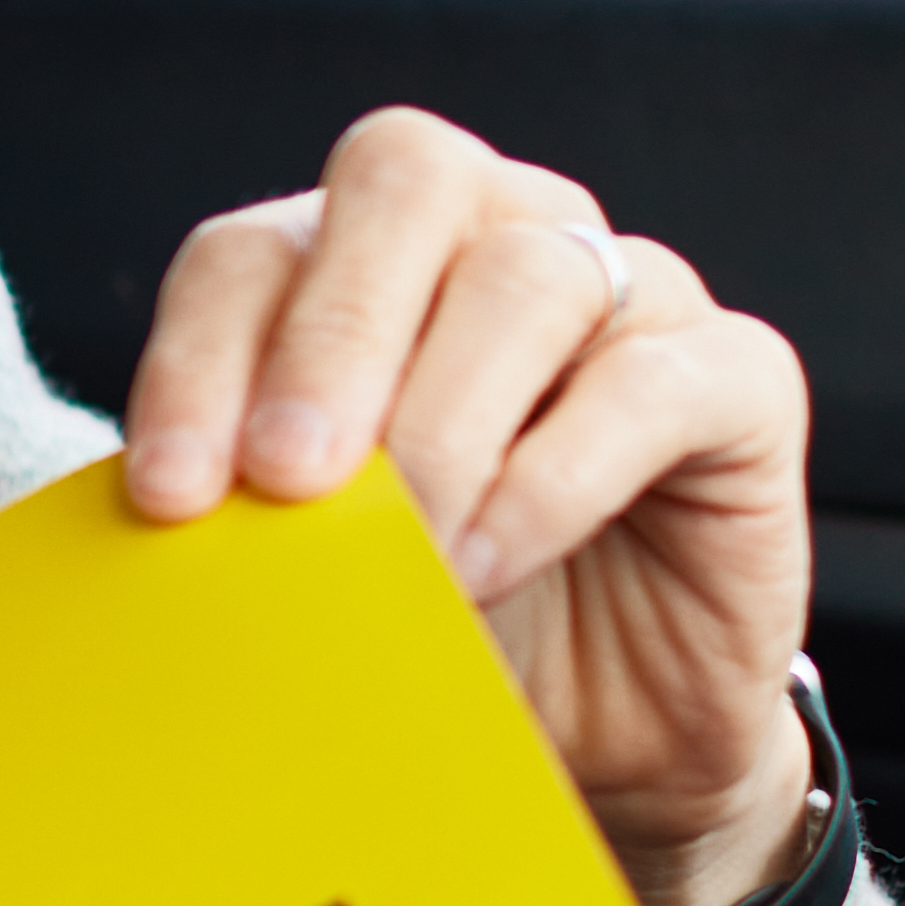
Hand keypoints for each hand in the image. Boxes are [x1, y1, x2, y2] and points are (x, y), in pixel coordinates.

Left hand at [114, 107, 816, 905]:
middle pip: (404, 182)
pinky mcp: (740, 376)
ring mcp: (631, 289)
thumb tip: (164, 518)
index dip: (197, 356)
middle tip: (288, 483)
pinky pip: (648, 385)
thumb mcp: (319, 559)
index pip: (255, 250)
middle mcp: (501, 229)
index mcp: (362, 257)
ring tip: (402, 557)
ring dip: (442, 424)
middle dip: (328, 335)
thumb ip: (250, 505)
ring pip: (529, 275)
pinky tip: (487, 562)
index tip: (169, 495)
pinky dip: (549, 478)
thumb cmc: (440, 615)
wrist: (600, 724)